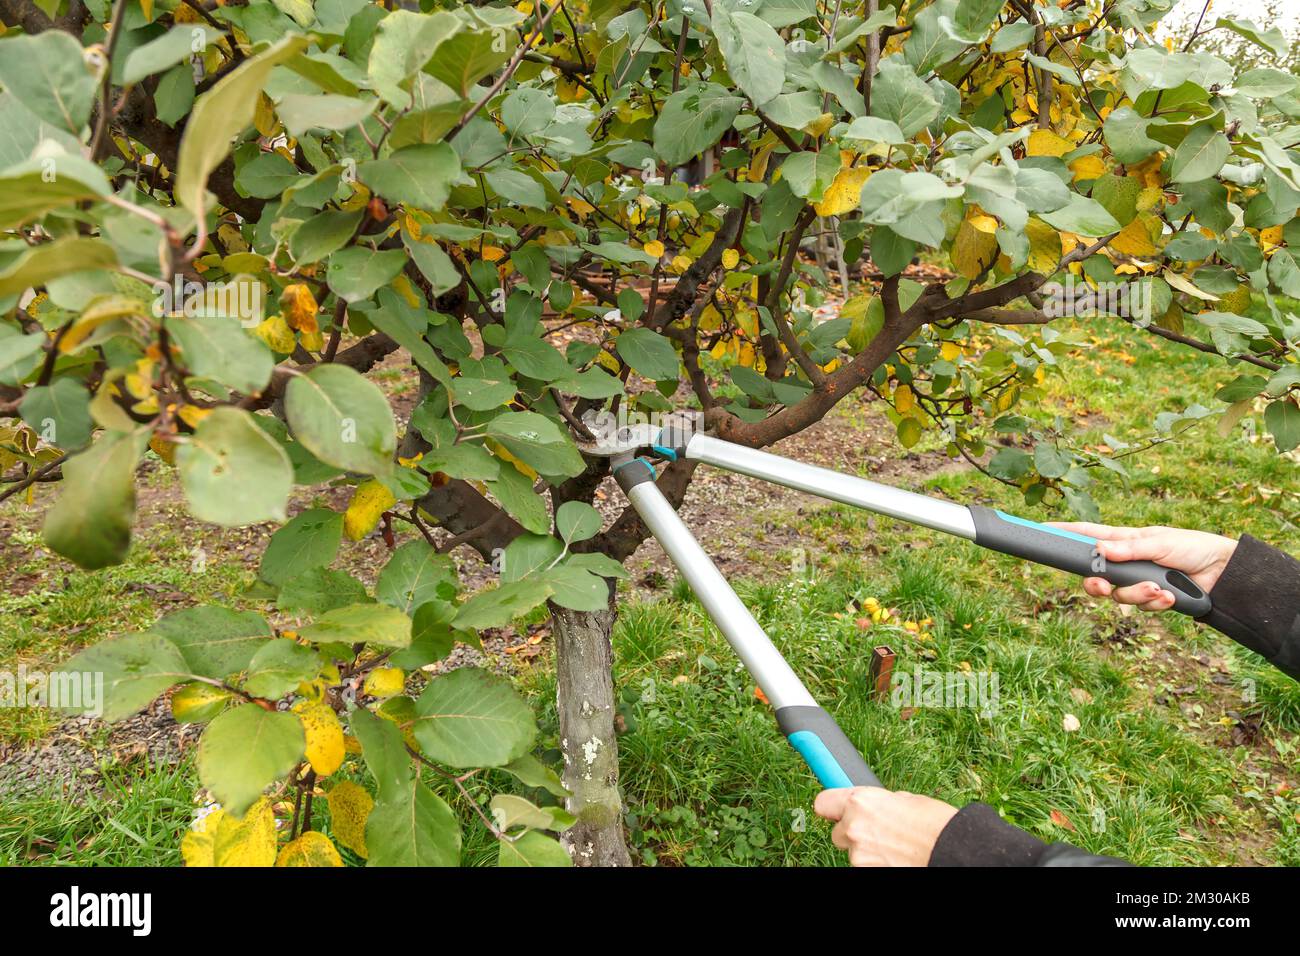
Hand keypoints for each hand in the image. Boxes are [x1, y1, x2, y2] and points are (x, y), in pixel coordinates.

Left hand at [813, 787, 957, 866]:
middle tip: (878, 832)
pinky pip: (865, 865)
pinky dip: (877, 863)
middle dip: (853, 832)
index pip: (822, 803)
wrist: (950, 849)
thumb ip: (880, 803)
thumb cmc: (934, 822)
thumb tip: (875, 807)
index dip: (832, 807)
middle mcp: (853, 827)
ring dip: (868, 850)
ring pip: (853, 852)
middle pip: (838, 832)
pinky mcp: (866, 872)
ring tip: (895, 847)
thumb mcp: (905, 800)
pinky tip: (896, 858)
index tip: (836, 810)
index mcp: (860, 802)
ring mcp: (858, 854)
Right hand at [1051, 522, 1236, 611]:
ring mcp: (1137, 583)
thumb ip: (1129, 549)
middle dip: (1095, 586)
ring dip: (1137, 595)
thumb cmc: (1191, 546)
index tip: (1042, 530)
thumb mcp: (1160, 543)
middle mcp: (1125, 564)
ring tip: (1158, 590)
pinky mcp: (1152, 600)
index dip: (1064, 533)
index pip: (1086, 536)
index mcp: (1123, 542)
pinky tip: (1170, 596)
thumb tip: (1099, 550)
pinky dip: (1156, 604)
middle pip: (1093, 577)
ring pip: (1119, 597)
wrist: (1223, 573)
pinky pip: (1142, 609)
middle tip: (1101, 587)